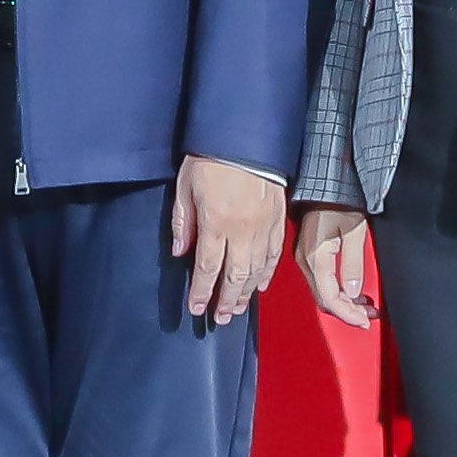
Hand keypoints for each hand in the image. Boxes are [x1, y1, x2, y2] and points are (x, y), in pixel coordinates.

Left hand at [172, 158, 288, 326]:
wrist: (246, 138)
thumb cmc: (210, 157)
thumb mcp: (185, 185)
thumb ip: (183, 221)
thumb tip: (180, 252)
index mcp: (216, 222)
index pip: (207, 267)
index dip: (201, 291)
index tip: (196, 308)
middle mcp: (242, 230)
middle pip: (234, 276)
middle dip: (226, 300)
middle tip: (220, 318)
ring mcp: (262, 227)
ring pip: (256, 270)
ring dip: (246, 293)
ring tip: (237, 309)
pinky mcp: (277, 221)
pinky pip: (273, 255)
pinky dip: (267, 274)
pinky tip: (260, 286)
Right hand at [292, 202, 378, 328]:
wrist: (325, 185)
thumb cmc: (339, 202)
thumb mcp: (355, 231)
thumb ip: (354, 264)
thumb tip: (354, 292)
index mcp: (315, 256)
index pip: (330, 297)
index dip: (348, 314)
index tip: (364, 321)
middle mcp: (305, 261)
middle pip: (324, 300)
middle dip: (348, 312)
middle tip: (369, 316)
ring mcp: (304, 259)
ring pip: (322, 294)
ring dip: (343, 304)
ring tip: (365, 307)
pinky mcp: (308, 256)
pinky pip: (321, 283)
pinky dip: (336, 293)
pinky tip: (352, 294)